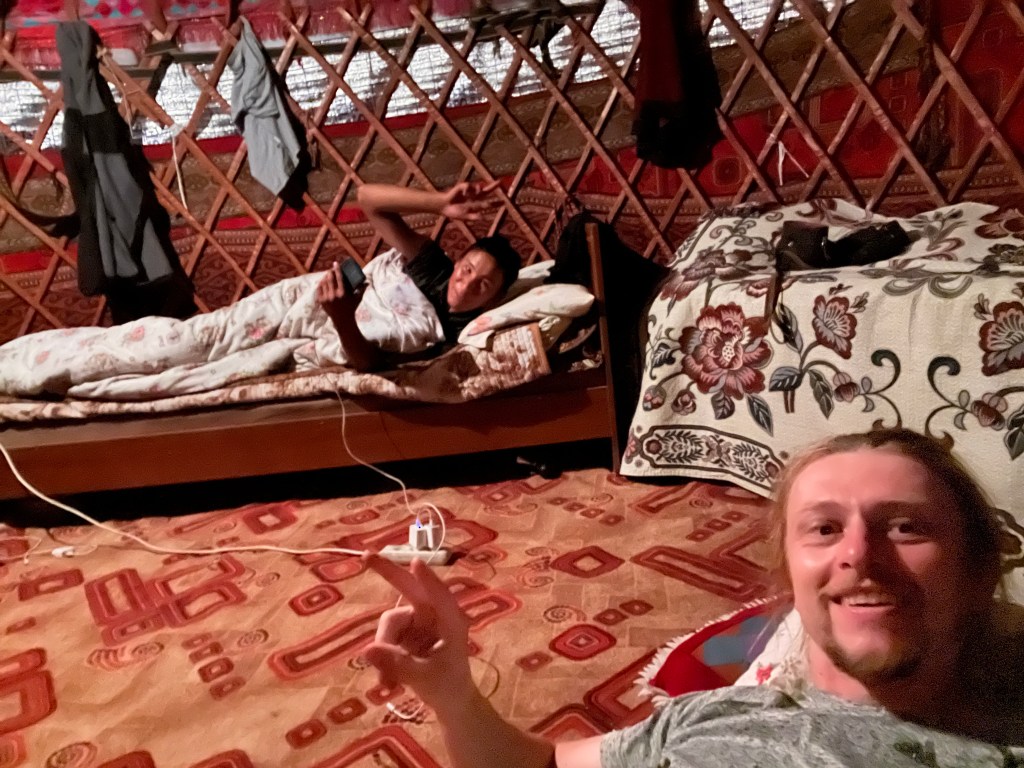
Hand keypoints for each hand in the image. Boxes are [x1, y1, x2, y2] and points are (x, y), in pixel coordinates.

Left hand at [316, 262, 357, 317]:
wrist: (342, 320)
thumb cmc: (351, 308)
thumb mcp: (357, 299)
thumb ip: (362, 289)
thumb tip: (367, 282)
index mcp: (343, 293)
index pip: (339, 277)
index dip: (337, 269)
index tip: (335, 263)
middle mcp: (333, 295)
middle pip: (330, 278)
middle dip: (330, 272)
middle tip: (331, 270)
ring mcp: (326, 298)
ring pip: (323, 282)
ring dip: (325, 277)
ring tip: (327, 275)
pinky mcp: (321, 301)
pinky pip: (319, 289)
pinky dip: (320, 284)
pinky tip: (322, 281)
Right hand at [363, 554, 474, 713]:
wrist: (450, 702)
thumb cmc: (449, 686)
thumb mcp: (424, 678)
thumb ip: (397, 664)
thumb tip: (365, 650)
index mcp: (451, 620)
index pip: (439, 595)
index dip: (427, 579)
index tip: (415, 562)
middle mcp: (433, 615)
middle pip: (409, 588)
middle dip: (388, 572)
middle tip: (367, 555)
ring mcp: (417, 623)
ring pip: (390, 624)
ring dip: (384, 650)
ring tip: (387, 684)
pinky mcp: (405, 635)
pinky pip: (385, 640)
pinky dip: (383, 659)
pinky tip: (388, 684)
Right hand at [441, 180, 502, 221]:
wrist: (444, 207)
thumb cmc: (455, 213)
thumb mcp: (465, 217)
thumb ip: (474, 217)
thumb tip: (484, 218)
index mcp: (476, 204)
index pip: (488, 203)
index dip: (496, 203)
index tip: (504, 203)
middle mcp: (474, 197)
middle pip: (486, 191)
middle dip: (493, 186)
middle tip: (500, 182)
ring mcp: (468, 191)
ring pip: (478, 187)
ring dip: (478, 188)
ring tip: (476, 191)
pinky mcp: (462, 187)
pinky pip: (467, 186)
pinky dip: (467, 189)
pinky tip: (464, 193)